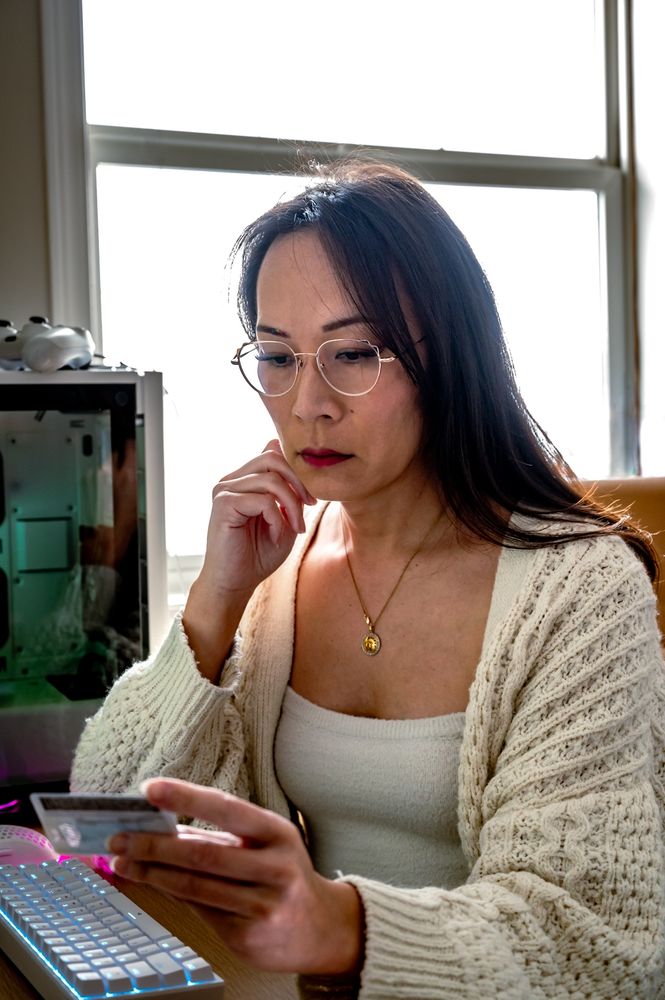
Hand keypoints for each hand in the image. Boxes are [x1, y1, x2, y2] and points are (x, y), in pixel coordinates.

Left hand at [108, 777, 363, 976]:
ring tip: (123, 862)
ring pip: (195, 886)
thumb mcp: (265, 845)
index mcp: (277, 832)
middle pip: (203, 853)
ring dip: (152, 873)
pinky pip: (200, 911)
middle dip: (154, 845)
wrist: (321, 929)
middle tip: (120, 838)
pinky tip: (151, 883)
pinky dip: (170, 894)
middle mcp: (274, 866)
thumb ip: (220, 836)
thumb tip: (164, 826)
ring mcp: (263, 904)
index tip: (150, 789)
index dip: (186, 796)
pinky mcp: (248, 936)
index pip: (226, 808)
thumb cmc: (284, 875)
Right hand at [183, 439, 315, 679]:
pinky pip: (263, 500)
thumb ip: (286, 488)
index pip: (272, 453)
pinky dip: (277, 518)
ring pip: (271, 479)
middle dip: (298, 482)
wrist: (235, 584)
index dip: (297, 472)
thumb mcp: (283, 517)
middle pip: (272, 458)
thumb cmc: (258, 554)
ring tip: (296, 528)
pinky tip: (278, 535)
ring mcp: (224, 490)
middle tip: (310, 506)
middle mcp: (231, 480)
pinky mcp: (223, 504)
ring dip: (291, 505)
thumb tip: (279, 445)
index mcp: (243, 479)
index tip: (310, 499)